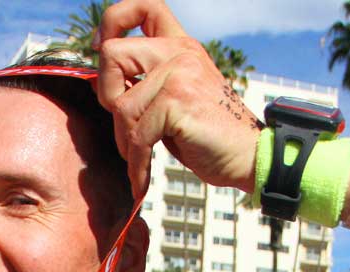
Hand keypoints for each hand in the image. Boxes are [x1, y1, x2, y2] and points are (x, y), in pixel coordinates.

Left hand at [94, 0, 262, 198]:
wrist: (251, 156)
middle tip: (125, 123)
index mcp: (181, 46)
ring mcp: (179, 74)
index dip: (114, 21)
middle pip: (112, 53)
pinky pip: (137, 135)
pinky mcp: (178, 101)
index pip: (144, 7)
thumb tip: (97, 81)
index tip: (102, 48)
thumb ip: (142, 85)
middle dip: (107, 95)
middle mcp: (180, 52)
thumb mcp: (174, 100)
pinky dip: (136, 163)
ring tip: (140, 158)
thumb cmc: (210, 135)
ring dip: (125, 141)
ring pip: (121, 105)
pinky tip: (142, 177)